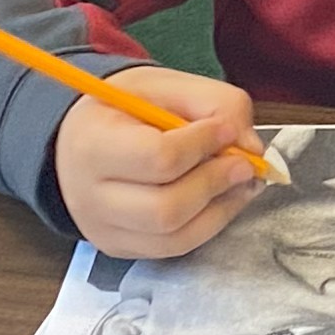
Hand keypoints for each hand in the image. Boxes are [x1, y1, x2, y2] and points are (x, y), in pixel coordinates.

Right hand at [51, 65, 267, 259]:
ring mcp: (103, 229)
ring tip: (240, 181)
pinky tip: (222, 199)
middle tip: (245, 163)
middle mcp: (89, 195)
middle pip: (165, 208)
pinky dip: (209, 224)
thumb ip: (216, 103)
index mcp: (92, 144)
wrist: (82, 138)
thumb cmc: (125, 110)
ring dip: (220, 208)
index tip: (227, 130)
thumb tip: (251, 148)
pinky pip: (174, 248)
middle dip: (215, 184)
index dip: (202, 145)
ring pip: (174, 236)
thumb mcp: (166, 85)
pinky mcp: (119, 247)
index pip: (157, 158)